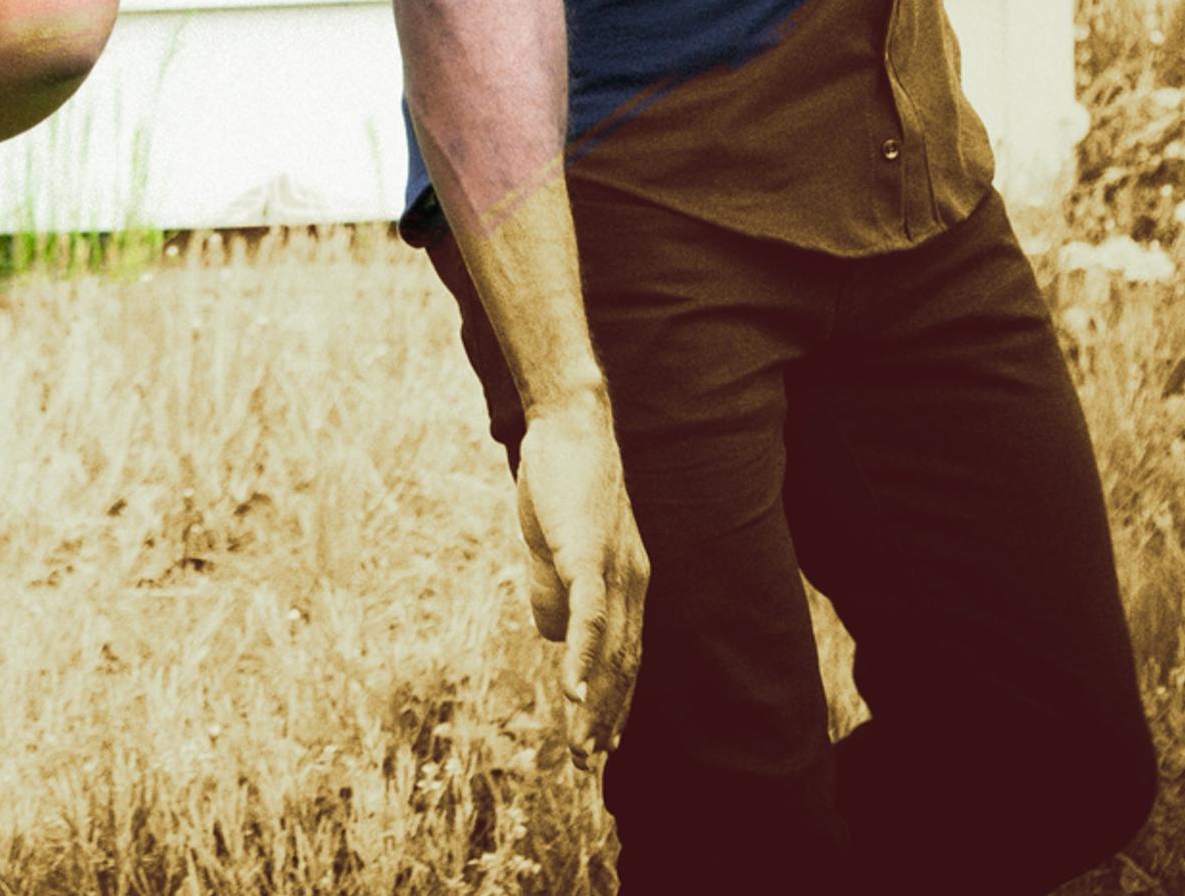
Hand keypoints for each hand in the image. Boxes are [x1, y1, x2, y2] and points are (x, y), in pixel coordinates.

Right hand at [515, 385, 647, 751]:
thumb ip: (552, 591)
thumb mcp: (552, 545)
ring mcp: (615, 571)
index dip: (615, 698)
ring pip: (610, 650)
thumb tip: (552, 636)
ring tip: (583, 743)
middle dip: (606, 715)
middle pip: (624, 662)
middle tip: (589, 759)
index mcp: (626, 582)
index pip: (626, 654)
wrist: (568, 425)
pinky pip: (591, 617)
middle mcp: (633, 583)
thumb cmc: (558, 480)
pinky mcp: (589, 555)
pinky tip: (573, 692)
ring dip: (595, 701)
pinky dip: (584, 659)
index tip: (605, 740)